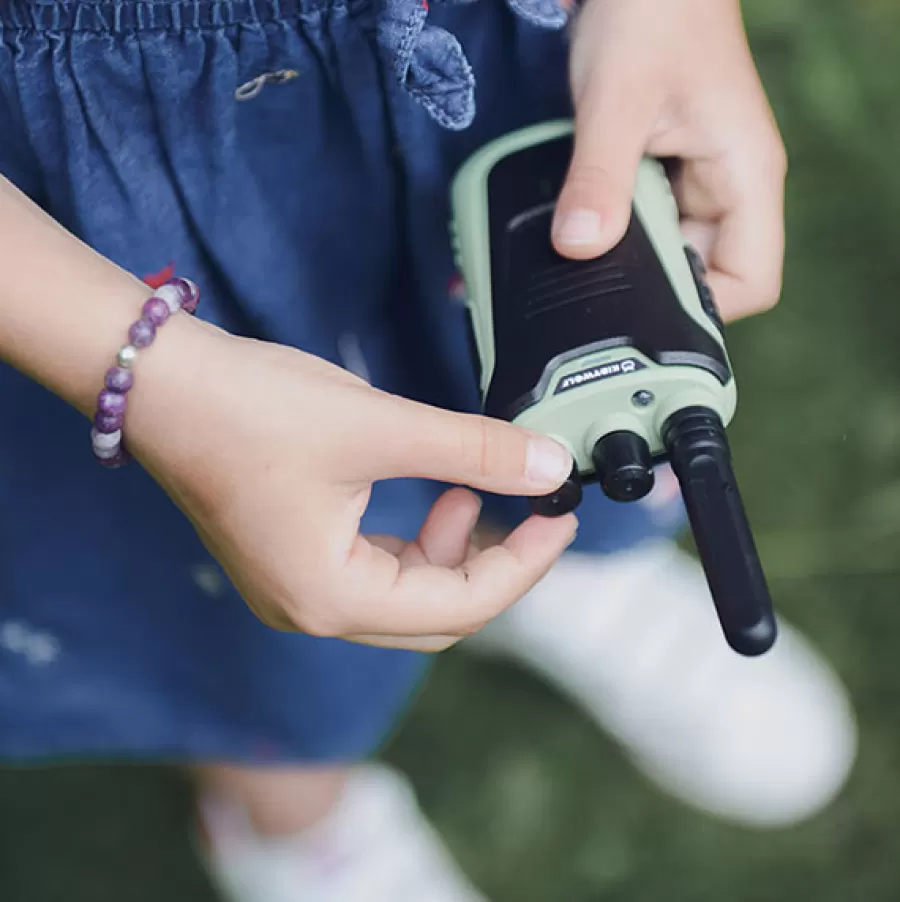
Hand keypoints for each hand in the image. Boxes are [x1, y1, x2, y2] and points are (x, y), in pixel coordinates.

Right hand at [127, 317, 576, 651]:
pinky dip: (415, 541)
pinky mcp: (291, 557)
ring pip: (405, 594)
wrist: (161, 383)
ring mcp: (296, 588)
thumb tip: (550, 464)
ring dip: (452, 551)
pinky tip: (433, 495)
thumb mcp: (379, 427)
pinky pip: (374, 570)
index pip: (461, 608)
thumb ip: (473, 451)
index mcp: (332, 598)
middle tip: (534, 510)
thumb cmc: (253, 407)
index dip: (524, 564)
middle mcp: (312, 610)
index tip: (562, 517)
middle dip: (493, 563)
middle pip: (435, 613)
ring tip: (473, 491)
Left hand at [553, 0, 787, 321]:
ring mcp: (697, 182)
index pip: (753, 282)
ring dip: (630, 260)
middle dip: (654, 288)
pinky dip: (616, 232)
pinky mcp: (666, 173)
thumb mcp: (617, 101)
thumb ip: (599, 178)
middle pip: (706, 277)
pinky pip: (647, 223)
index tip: (646, 312)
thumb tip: (579, 247)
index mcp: (746, 178)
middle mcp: (729, 188)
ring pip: (671, 254)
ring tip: (585, 253)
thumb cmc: (650, 15)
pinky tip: (583, 227)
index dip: (706, 311)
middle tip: (597, 283)